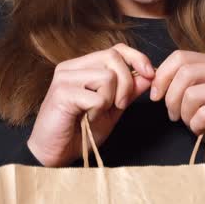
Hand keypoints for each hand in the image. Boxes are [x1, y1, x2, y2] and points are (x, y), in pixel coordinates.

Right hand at [26, 43, 155, 167]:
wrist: (54, 155)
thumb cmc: (79, 133)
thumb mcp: (111, 110)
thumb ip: (128, 92)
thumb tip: (148, 75)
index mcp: (82, 67)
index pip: (115, 49)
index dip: (136, 58)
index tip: (150, 75)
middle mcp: (71, 67)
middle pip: (113, 57)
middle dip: (126, 83)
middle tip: (119, 105)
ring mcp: (65, 78)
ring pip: (107, 76)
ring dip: (110, 100)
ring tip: (96, 113)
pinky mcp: (62, 93)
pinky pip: (97, 97)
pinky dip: (98, 111)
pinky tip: (86, 119)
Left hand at [149, 50, 204, 160]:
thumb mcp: (197, 96)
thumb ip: (181, 82)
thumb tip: (152, 77)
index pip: (181, 57)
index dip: (162, 76)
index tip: (155, 96)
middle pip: (185, 73)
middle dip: (171, 98)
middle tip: (173, 115)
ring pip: (192, 94)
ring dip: (185, 115)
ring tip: (191, 124)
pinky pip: (204, 113)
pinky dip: (196, 125)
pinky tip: (203, 131)